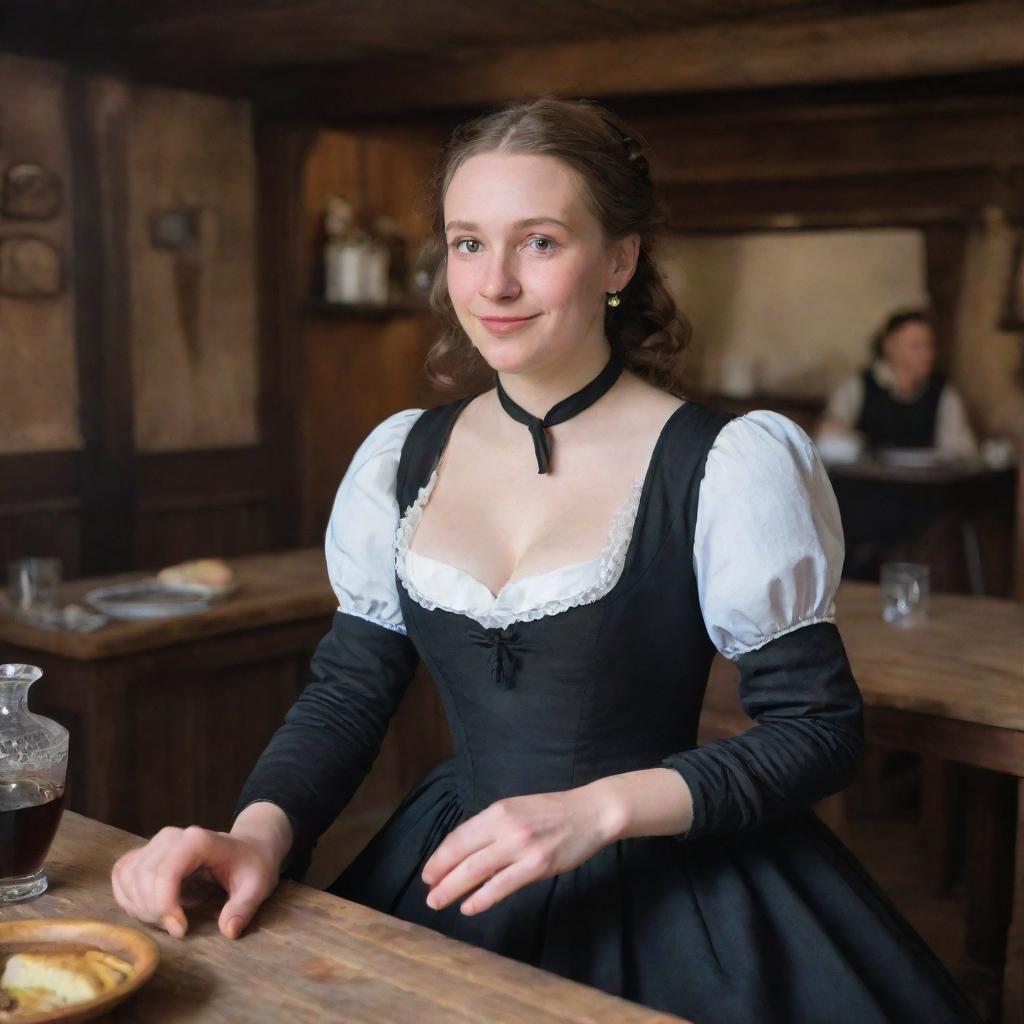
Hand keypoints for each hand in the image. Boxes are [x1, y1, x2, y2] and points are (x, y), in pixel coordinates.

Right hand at [111, 825, 278, 939]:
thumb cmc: (252, 865)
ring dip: (139, 907)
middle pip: (143, 876)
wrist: (248, 847)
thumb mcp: (258, 886)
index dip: (165, 904)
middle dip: (153, 911)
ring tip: (165, 922)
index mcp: (199, 840)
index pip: (166, 872)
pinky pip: (123, 874)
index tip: (180, 931)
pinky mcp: (146, 853)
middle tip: (176, 929)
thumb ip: (244, 907)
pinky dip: (127, 898)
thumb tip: (229, 930)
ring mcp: (156, 843)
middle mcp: (172, 836)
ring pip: (128, 876)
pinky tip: (147, 912)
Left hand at [421, 784, 621, 916]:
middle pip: (463, 854)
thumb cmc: (552, 813)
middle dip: (440, 875)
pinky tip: (469, 907)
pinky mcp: (538, 865)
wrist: (590, 812)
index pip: (460, 836)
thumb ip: (493, 828)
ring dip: (453, 889)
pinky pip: (502, 885)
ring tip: (438, 902)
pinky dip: (482, 898)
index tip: (429, 873)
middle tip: (428, 893)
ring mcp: (522, 846)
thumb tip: (464, 853)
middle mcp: (506, 826)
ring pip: (477, 870)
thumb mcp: (517, 810)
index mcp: (499, 810)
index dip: (440, 856)